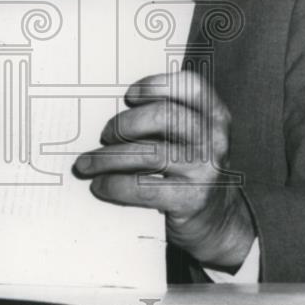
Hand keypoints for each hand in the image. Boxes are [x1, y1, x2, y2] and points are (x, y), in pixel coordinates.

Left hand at [73, 71, 254, 269]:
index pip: (190, 85)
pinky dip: (114, 185)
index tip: (129, 96)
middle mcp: (214, 139)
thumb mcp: (189, 137)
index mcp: (214, 115)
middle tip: (104, 135)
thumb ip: (165, 120)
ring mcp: (206, 170)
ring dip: (107, 158)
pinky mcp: (192, 199)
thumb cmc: (189, 168)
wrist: (216, 220)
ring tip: (87, 164)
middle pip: (164, 116)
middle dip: (125, 124)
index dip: (155, 85)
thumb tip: (110, 114)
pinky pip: (143, 187)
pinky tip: (100, 186)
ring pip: (148, 154)